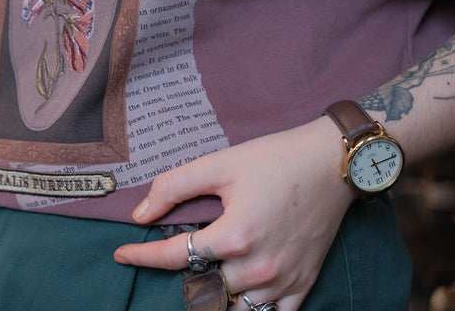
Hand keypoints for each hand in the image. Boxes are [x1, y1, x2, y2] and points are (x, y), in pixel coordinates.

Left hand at [113, 117, 355, 310]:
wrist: (333, 162)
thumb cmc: (277, 159)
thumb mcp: (220, 163)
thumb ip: (174, 187)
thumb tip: (141, 214)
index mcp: (234, 236)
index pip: (175, 257)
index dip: (142, 257)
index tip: (121, 254)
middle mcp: (258, 266)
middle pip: (204, 286)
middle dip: (184, 275)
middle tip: (176, 257)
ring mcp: (283, 280)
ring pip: (235, 308)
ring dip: (215, 296)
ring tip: (204, 278)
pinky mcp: (303, 284)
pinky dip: (252, 310)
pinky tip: (241, 296)